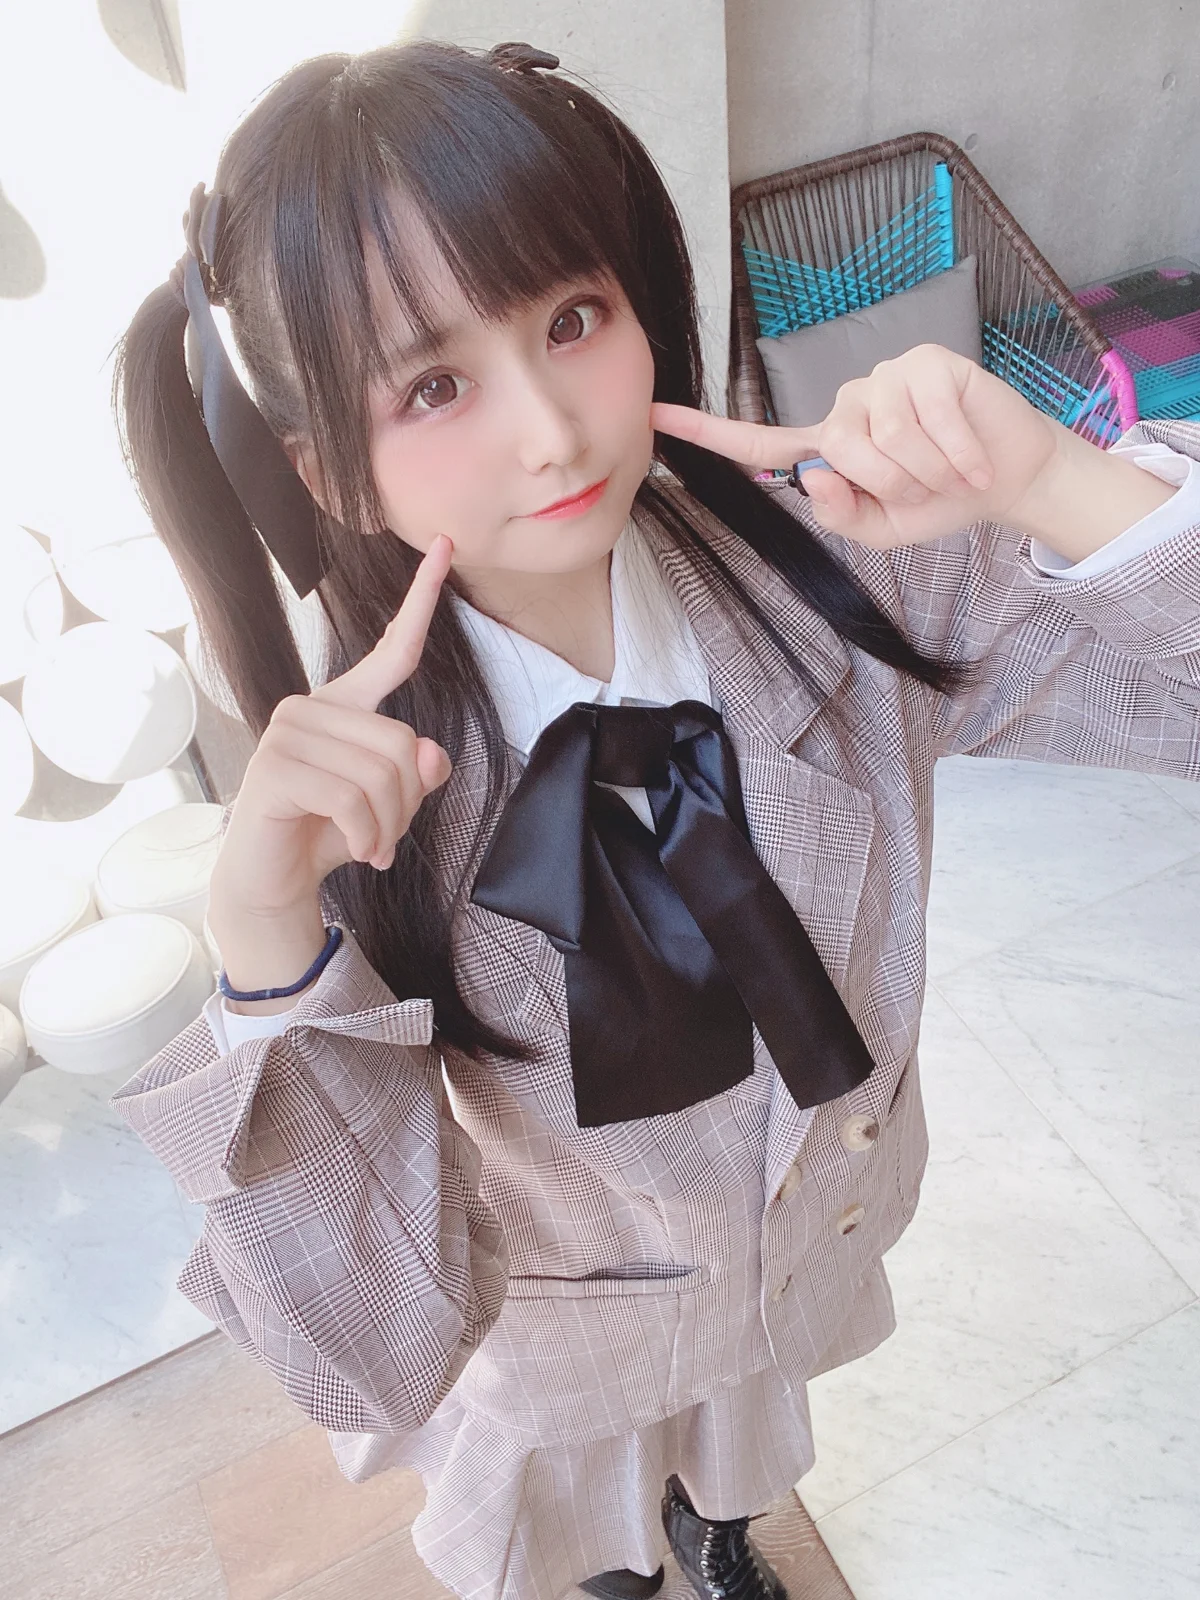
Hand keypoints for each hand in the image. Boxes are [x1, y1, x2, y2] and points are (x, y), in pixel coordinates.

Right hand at [210, 535, 454, 921]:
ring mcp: (286, 733)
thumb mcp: (389, 804)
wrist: (275, 883)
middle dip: (407, 803)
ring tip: (372, 847)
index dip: (421, 600)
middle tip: (387, 837)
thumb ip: (416, 771)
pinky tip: (358, 853)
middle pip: (402, 742)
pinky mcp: (274, 768)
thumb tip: (429, 754)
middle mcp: (309, 708)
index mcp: (343, 706)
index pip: (393, 651)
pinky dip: (367, 836)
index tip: (445, 545)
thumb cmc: (330, 834)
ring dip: (388, 826)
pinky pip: (352, 798)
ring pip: (381, 773)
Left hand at [653, 344, 1066, 549]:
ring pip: (885, 439)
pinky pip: (927, 421)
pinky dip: (955, 455)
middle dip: (891, 485)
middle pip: (839, 452)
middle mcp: (846, 407)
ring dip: (926, 473)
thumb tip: (813, 474)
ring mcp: (884, 379)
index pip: (759, 442)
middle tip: (924, 486)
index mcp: (826, 448)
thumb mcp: (880, 529)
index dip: (707, 432)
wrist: (1006, 480)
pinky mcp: (927, 363)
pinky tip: (971, 461)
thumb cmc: (938, 500)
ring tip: (948, 469)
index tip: (654, 416)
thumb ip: (839, 515)